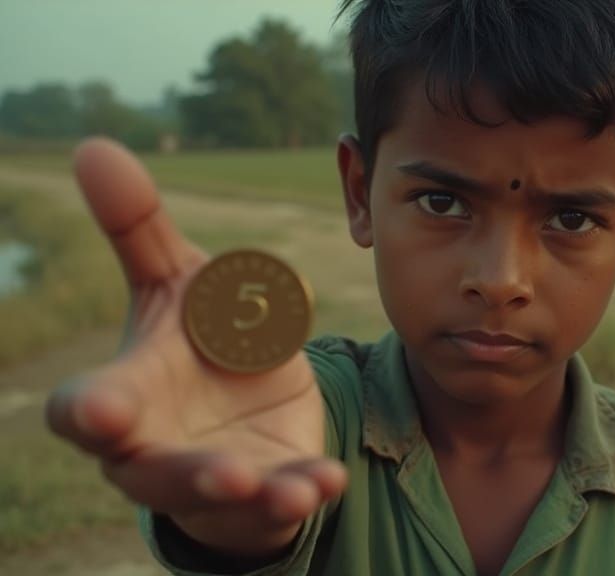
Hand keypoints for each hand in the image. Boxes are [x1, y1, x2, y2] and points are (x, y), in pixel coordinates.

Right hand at [45, 138, 345, 555]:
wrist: (244, 410)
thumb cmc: (194, 345)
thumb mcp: (176, 282)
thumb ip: (138, 227)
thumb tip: (94, 146)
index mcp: (126, 394)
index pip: (87, 409)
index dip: (90, 411)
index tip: (101, 411)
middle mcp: (155, 448)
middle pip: (151, 469)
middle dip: (178, 471)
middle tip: (219, 472)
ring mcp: (209, 480)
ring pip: (216, 496)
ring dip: (244, 490)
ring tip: (280, 487)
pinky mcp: (260, 496)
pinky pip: (279, 502)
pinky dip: (303, 489)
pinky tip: (328, 479)